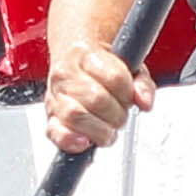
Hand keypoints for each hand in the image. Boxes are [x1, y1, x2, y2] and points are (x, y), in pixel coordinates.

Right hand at [40, 33, 156, 152]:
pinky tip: (84, 141)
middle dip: (116, 114)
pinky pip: (56, 132)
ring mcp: (56, 96)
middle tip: (119, 115)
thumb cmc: (100, 63)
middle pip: (97, 99)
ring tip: (107, 129)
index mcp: (86, 54)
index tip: (128, 97)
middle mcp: (66, 74)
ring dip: (100, 129)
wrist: (73, 56)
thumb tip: (145, 102)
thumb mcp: (129, 64)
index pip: (115, 78)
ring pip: (76, 115)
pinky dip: (70, 140)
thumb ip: (142, 83)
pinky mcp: (51, 117)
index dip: (128, 93)